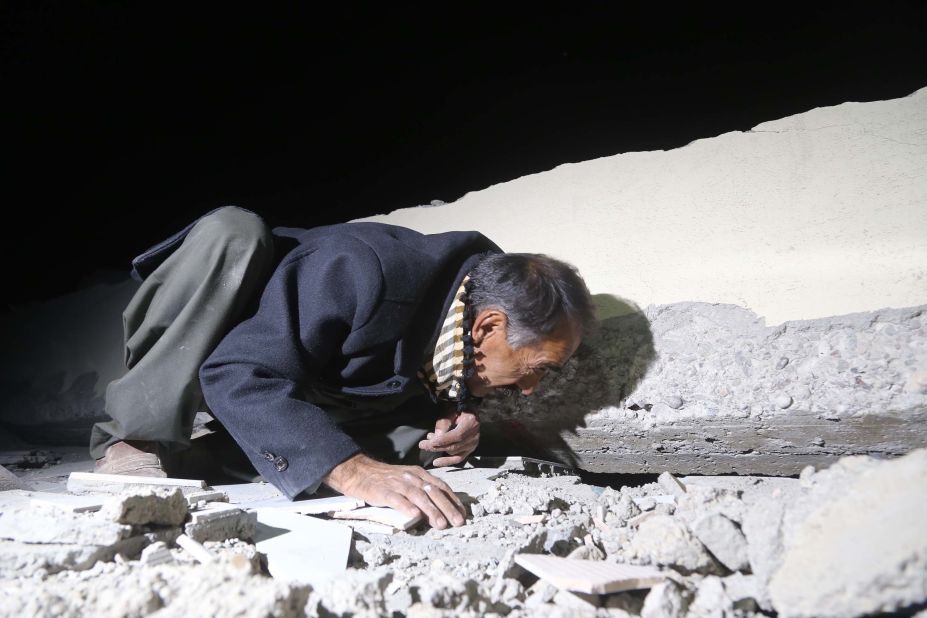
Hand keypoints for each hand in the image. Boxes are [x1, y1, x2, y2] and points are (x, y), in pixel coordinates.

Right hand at [322, 453, 465, 528]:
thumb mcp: (408, 480)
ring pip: (418, 497)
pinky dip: (407, 507)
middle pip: (433, 492)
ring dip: (432, 511)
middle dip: (448, 508)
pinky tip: (415, 516)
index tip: (463, 514)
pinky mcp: (383, 491)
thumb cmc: (386, 479)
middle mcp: (411, 477)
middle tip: (458, 522)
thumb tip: (440, 508)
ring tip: (441, 524)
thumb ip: (422, 491)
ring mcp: (398, 484)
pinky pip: (397, 499)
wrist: (360, 472)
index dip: (453, 500)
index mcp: (419, 474)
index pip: (441, 486)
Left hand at [419, 409, 479, 466]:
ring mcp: (473, 445)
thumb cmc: (457, 408)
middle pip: (454, 446)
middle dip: (436, 447)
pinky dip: (447, 461)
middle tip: (422, 444)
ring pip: (454, 453)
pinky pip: (458, 459)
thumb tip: (436, 438)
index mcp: (471, 423)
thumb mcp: (450, 410)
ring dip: (439, 450)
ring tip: (429, 443)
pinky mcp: (469, 450)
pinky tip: (436, 462)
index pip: (457, 436)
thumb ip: (444, 423)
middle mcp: (474, 436)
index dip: (443, 440)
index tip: (429, 441)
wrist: (468, 411)